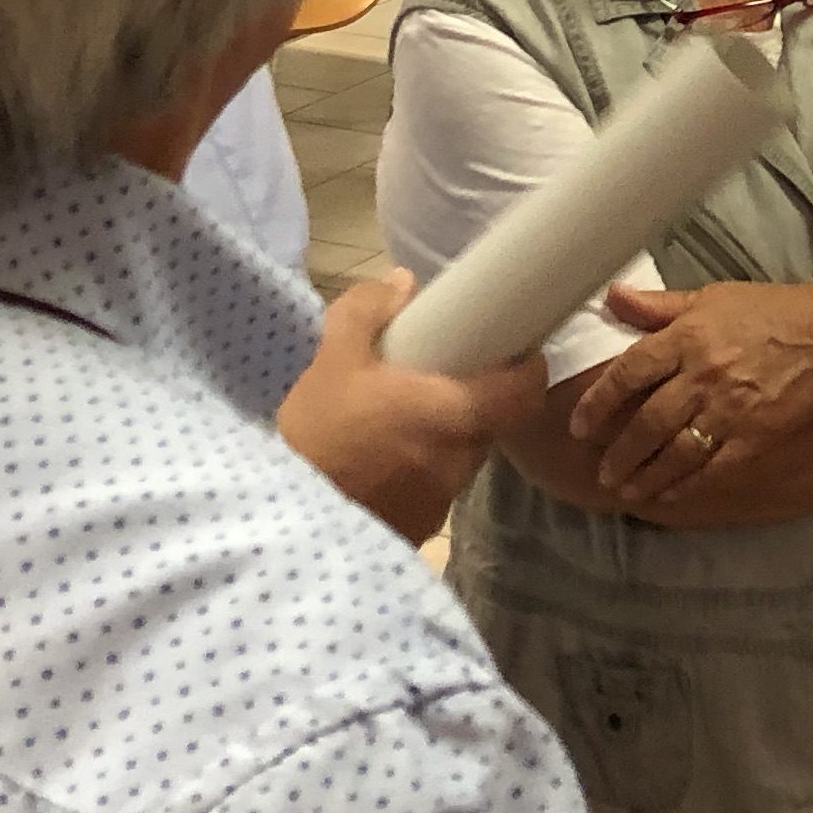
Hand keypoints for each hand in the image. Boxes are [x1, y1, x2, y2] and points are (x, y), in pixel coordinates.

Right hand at [278, 272, 549, 543]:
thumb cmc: (320, 435)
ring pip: (459, 455)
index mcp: (456, 414)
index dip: (526, 369)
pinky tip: (378, 461)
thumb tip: (402, 283)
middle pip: (491, 421)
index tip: (507, 351)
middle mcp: (461, 460)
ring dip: (441, 436)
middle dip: (471, 398)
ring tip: (398, 419)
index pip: (527, 391)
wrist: (286, 523)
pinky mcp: (417, 529)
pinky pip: (431, 488)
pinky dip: (417, 469)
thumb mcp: (333, 361)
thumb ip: (366, 313)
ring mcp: (442, 501)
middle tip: (438, 376)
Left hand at [575, 278, 812, 506]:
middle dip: (620, 453)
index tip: (578, 426)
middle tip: (601, 472)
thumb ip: (659, 306)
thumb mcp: (712, 296)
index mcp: (689, 336)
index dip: (598, 402)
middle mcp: (704, 375)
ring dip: (645, 476)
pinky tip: (666, 495)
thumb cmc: (770, 311)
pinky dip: (685, 485)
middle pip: (648, 422)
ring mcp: (730, 409)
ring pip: (675, 452)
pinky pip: (712, 468)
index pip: (630, 372)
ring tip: (624, 490)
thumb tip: (610, 297)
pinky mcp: (755, 436)